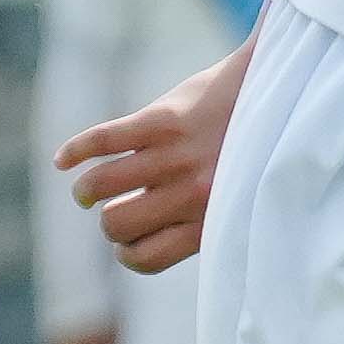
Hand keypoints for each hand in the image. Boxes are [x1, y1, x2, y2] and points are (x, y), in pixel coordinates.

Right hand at [55, 37, 251, 276]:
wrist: (281, 87)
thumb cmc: (257, 152)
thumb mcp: (239, 199)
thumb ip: (202, 221)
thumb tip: (150, 244)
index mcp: (213, 220)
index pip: (146, 257)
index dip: (128, 254)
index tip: (129, 242)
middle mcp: (192, 193)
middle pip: (117, 224)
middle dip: (109, 224)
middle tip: (115, 212)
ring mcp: (176, 155)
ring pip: (101, 186)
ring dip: (86, 190)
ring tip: (87, 190)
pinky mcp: (163, 120)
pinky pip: (102, 140)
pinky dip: (74, 152)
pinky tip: (62, 161)